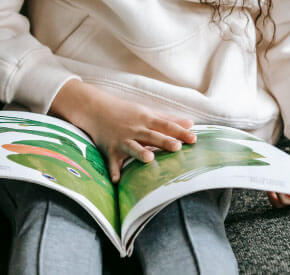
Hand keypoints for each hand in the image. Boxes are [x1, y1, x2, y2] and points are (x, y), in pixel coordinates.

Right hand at [51, 80, 195, 181]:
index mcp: (145, 119)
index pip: (165, 126)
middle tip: (177, 147)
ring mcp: (121, 140)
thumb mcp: (147, 112)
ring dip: (140, 153)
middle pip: (152, 136)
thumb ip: (168, 119)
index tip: (193, 139)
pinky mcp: (110, 150)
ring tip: (149, 158)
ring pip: (132, 147)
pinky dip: (114, 170)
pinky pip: (112, 162)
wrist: (95, 109)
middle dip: (164, 141)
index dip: (179, 132)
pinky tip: (117, 180)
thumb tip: (191, 123)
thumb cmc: (125, 112)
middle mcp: (134, 129)